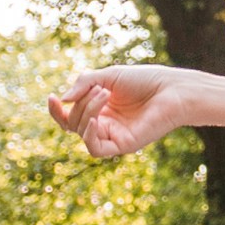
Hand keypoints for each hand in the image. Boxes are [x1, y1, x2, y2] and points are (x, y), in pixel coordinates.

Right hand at [48, 65, 207, 160]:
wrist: (173, 89)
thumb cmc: (145, 80)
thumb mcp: (108, 76)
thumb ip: (84, 84)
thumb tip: (62, 100)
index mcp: (99, 108)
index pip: (69, 115)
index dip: (56, 110)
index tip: (51, 97)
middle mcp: (104, 123)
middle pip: (73, 121)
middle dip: (81, 103)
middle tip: (101, 89)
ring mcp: (113, 135)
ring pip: (81, 132)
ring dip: (86, 112)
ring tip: (105, 94)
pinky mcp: (123, 145)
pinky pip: (95, 149)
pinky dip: (89, 135)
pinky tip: (95, 120)